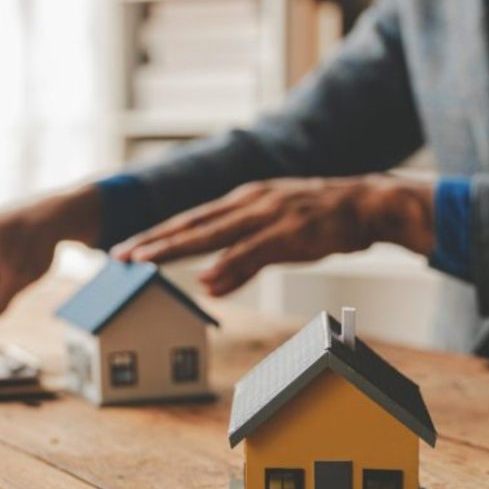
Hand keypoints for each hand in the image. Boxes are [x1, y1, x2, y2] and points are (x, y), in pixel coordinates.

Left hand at [113, 175, 434, 296]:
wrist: (368, 204)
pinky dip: (227, 266)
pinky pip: (252, 252)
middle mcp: (247, 204)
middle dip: (153, 240)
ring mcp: (266, 216)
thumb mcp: (274, 237)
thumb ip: (240, 262)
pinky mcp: (289, 233)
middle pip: (190, 224)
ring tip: (145, 261)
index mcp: (242, 202)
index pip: (190, 219)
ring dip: (175, 249)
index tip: (128, 247)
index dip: (157, 234)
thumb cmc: (320, 221)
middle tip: (120, 254)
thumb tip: (208, 286)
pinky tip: (206, 279)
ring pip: (211, 234)